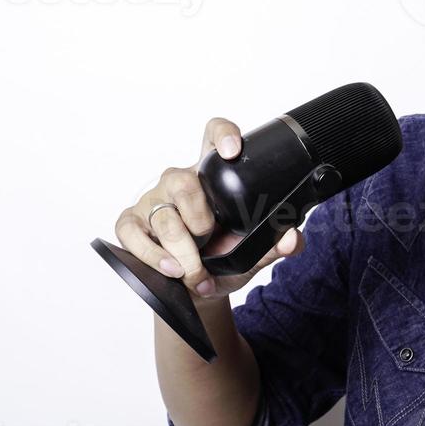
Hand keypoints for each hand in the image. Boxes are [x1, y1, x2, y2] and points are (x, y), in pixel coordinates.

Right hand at [114, 117, 306, 300]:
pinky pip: (133, 234)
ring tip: (195, 272)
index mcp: (213, 178)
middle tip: (210, 239)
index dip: (221, 135)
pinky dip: (154, 257)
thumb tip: (293, 237)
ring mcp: (153, 202)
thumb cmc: (226, 259)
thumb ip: (277, 243)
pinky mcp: (131, 224)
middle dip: (198, 218)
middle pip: (181, 180)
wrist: (199, 290)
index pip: (211, 137)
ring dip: (183, 252)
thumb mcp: (255, 253)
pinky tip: (172, 270)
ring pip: (163, 217)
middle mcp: (179, 183)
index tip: (232, 150)